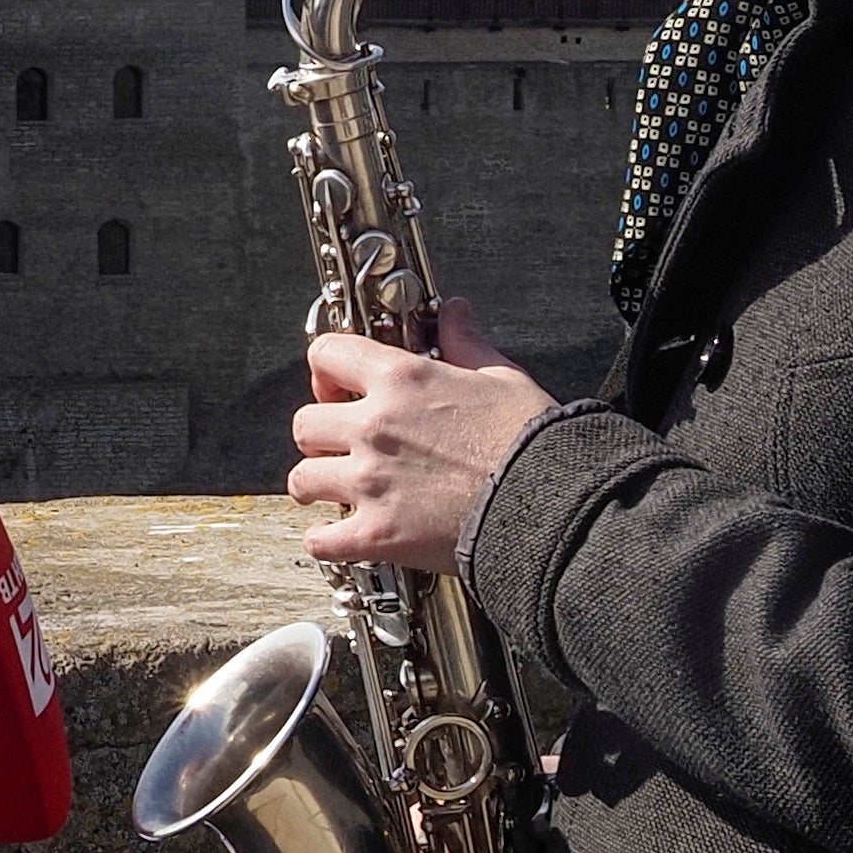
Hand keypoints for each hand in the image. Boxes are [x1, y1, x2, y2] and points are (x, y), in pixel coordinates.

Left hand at [286, 304, 555, 575]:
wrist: (550, 504)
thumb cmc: (532, 441)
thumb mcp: (503, 377)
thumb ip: (466, 342)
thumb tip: (454, 311)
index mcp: (402, 379)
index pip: (327, 354)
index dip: (328, 370)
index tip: (339, 388)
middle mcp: (374, 426)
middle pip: (305, 423)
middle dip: (319, 435)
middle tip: (339, 446)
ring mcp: (369, 482)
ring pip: (302, 480)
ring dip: (315, 486)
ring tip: (334, 492)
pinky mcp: (376, 534)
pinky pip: (320, 541)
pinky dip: (325, 541)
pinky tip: (339, 537)